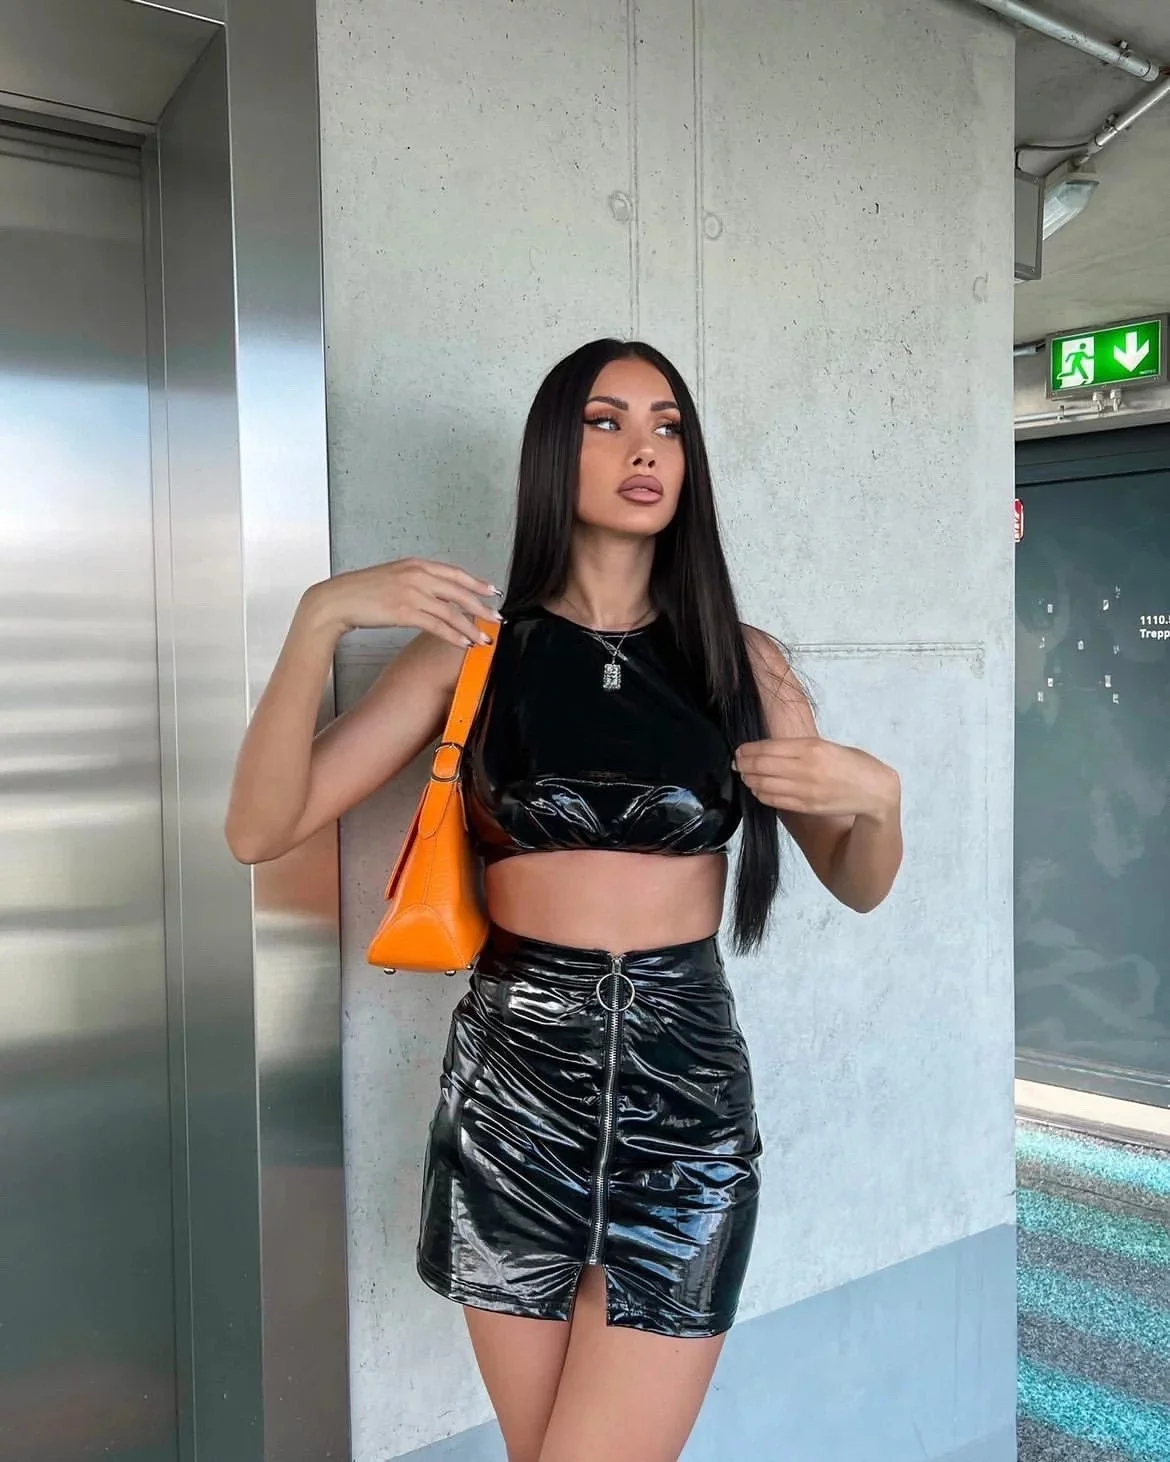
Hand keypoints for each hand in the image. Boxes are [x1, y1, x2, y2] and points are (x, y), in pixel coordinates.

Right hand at [304, 558, 499, 648]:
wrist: (337, 600)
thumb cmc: (361, 591)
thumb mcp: (393, 577)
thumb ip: (415, 581)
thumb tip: (435, 593)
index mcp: (415, 564)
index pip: (454, 573)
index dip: (476, 583)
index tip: (492, 591)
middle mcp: (416, 575)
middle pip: (459, 592)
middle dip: (481, 607)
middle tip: (496, 619)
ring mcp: (411, 593)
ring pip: (451, 611)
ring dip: (471, 627)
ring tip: (484, 639)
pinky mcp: (404, 612)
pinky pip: (437, 625)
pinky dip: (453, 635)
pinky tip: (463, 642)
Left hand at [734, 737, 899, 821]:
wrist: (875, 791)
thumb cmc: (852, 764)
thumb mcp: (827, 746)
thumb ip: (799, 748)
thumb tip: (766, 750)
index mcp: (811, 747)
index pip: (766, 748)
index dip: (747, 750)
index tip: (740, 751)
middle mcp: (806, 768)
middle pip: (760, 767)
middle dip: (743, 765)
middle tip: (738, 763)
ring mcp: (805, 790)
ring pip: (763, 785)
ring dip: (750, 780)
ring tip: (747, 776)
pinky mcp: (806, 806)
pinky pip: (773, 800)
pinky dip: (761, 794)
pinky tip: (760, 789)